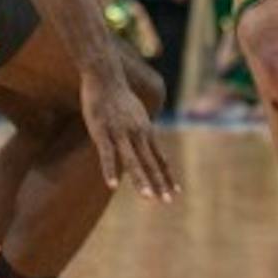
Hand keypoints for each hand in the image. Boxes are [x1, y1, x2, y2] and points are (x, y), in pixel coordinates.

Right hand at [80, 69, 178, 201]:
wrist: (105, 75)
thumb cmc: (118, 94)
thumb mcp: (136, 113)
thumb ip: (140, 128)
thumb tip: (146, 137)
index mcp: (145, 131)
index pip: (159, 158)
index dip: (167, 176)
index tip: (176, 193)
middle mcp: (137, 134)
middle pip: (150, 163)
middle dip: (159, 184)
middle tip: (167, 202)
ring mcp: (120, 133)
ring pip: (132, 161)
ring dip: (140, 181)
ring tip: (148, 198)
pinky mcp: (101, 132)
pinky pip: (108, 155)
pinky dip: (110, 171)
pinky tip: (112, 185)